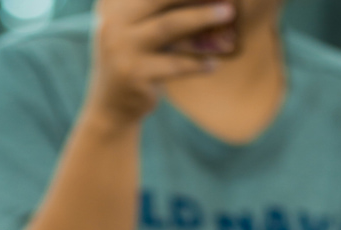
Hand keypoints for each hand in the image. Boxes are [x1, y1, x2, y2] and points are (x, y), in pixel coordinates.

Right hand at [86, 0, 236, 125]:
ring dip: (202, 18)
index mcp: (114, 7)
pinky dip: (198, 63)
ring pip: (169, 26)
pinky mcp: (136, 76)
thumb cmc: (134, 62)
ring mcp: (122, 50)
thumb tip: (206, 0)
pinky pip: (175, 65)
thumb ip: (158, 13)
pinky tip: (214, 63)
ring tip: (229, 14)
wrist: (111, 108)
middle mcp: (113, 23)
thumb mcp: (138, 32)